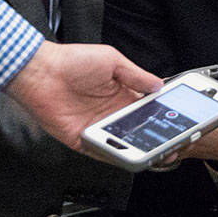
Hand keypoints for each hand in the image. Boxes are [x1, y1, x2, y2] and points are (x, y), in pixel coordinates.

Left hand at [5, 41, 161, 152]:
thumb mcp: (112, 60)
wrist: (40, 72)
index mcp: (122, 93)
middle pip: (139, 129)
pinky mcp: (82, 139)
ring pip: (124, 144)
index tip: (177, 121)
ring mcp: (97, 127)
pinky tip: (127, 156)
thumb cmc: (72, 61)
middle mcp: (111, 112)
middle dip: (156, 137)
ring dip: (138, 148)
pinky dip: (115, 156)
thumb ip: (136, 75)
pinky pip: (102, 152)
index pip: (149, 108)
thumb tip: (159, 85)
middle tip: (171, 141)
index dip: (163, 115)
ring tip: (155, 151)